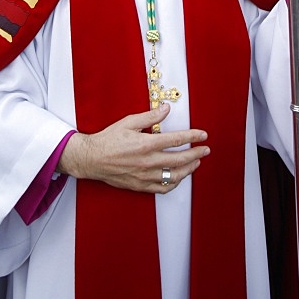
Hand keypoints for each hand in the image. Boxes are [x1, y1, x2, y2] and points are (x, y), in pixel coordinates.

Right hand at [57, 103, 209, 194]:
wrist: (92, 159)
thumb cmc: (109, 139)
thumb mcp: (128, 122)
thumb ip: (150, 117)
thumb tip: (166, 109)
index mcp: (146, 144)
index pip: (176, 140)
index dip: (192, 136)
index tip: (203, 135)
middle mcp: (148, 162)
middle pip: (180, 160)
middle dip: (196, 154)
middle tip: (206, 149)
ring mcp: (144, 176)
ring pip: (174, 176)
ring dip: (189, 169)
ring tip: (196, 163)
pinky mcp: (140, 186)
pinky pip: (162, 188)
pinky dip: (174, 183)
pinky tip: (178, 178)